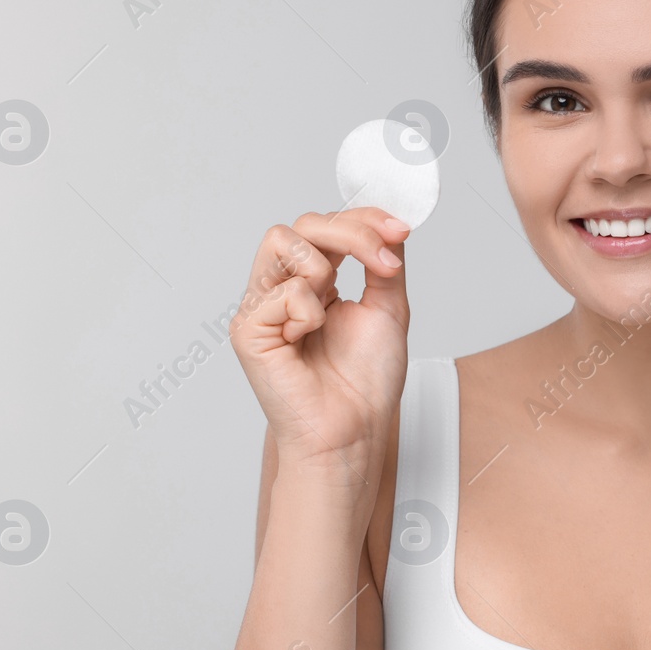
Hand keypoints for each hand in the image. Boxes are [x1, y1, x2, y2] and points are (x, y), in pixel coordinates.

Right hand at [228, 208, 410, 475]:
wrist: (353, 431)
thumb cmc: (366, 384)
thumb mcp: (388, 309)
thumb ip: (384, 263)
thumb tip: (389, 224)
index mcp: (316, 282)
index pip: (329, 226)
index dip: (365, 218)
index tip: (401, 230)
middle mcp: (285, 288)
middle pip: (304, 223)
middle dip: (352, 233)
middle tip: (384, 262)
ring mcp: (263, 307)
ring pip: (279, 240)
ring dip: (322, 266)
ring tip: (333, 308)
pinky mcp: (248, 330)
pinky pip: (280, 291)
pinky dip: (307, 311)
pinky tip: (308, 340)